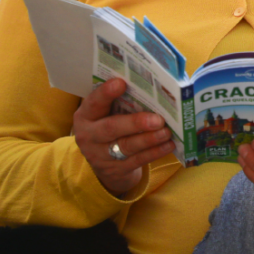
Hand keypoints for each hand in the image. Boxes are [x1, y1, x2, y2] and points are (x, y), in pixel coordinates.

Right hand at [73, 78, 174, 195]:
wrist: (104, 162)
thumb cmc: (110, 125)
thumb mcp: (106, 113)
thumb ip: (120, 101)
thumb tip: (150, 86)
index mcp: (86, 116)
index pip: (94, 102)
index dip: (105, 93)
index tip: (121, 83)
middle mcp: (89, 136)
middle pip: (111, 128)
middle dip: (136, 123)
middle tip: (157, 119)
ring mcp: (100, 155)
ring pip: (126, 146)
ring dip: (149, 139)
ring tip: (166, 132)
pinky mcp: (115, 170)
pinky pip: (137, 160)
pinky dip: (155, 152)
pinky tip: (168, 145)